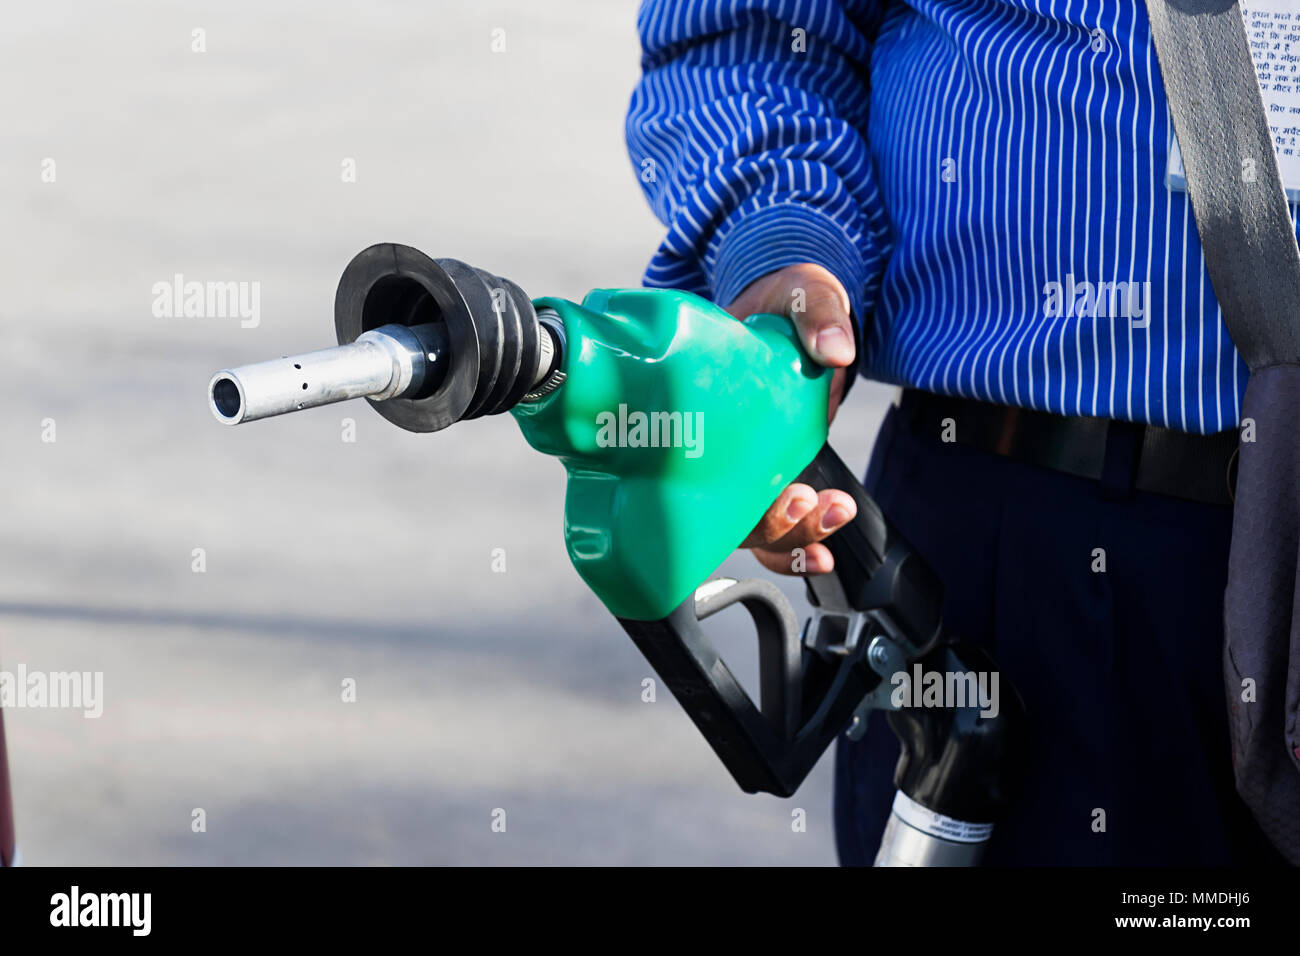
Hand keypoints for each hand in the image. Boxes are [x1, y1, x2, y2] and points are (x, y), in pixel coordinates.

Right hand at [725, 263, 857, 575]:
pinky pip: (773, 522)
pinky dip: (796, 544)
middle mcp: (719, 444)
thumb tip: (835, 350)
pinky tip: (826, 550)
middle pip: (726, 511)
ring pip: (749, 526)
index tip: (786, 497)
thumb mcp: (800, 293)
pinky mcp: (770, 472)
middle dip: (774, 526)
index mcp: (711, 406)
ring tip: (834, 518)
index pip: (701, 462)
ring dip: (790, 538)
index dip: (730, 497)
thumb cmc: (784, 302)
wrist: (798, 309)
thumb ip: (816, 312)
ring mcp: (742, 463)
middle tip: (813, 507)